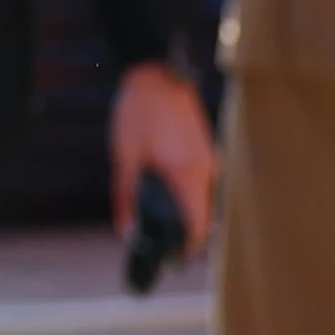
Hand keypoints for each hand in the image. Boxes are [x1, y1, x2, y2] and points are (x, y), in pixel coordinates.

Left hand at [110, 58, 216, 252]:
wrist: (158, 72)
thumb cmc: (139, 112)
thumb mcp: (124, 156)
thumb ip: (125, 194)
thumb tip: (125, 228)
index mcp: (188, 174)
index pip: (198, 225)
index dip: (188, 248)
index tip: (174, 262)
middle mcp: (207, 169)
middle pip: (203, 215)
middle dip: (186, 234)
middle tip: (161, 246)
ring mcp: (210, 157)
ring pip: (203, 198)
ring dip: (187, 213)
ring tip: (161, 223)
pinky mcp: (205, 148)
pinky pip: (201, 181)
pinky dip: (188, 194)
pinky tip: (167, 194)